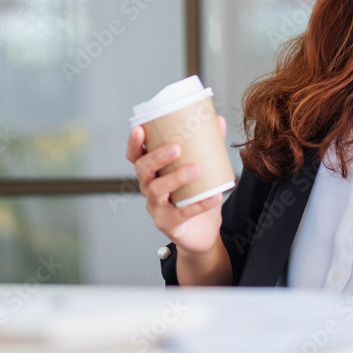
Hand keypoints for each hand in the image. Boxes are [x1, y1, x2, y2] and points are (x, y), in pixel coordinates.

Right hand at [126, 115, 227, 254]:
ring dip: (175, 177)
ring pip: (156, 190)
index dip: (134, 143)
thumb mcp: (202, 169)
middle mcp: (149, 188)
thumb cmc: (196, 197)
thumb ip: (208, 146)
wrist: (202, 232)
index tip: (140, 128)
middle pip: (142, 170)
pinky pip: (182, 213)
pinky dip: (198, 204)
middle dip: (157, 157)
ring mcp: (156, 208)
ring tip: (195, 169)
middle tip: (176, 147)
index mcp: (152, 172)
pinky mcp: (169, 224)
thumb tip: (218, 120)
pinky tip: (213, 196)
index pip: (135, 156)